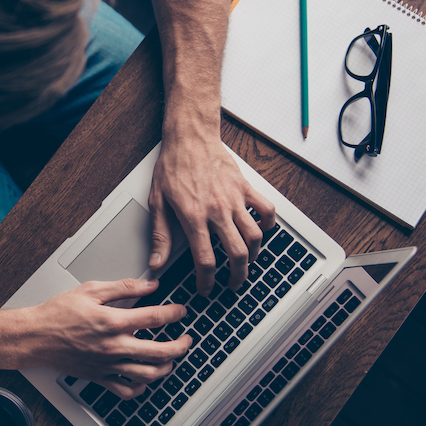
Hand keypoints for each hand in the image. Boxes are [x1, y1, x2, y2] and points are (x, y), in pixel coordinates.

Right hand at [21, 278, 191, 398]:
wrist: (35, 336)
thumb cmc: (58, 313)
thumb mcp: (90, 290)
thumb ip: (123, 287)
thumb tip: (149, 284)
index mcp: (113, 322)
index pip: (155, 318)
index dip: (174, 313)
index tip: (181, 311)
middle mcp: (113, 346)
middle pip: (159, 352)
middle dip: (180, 346)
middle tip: (186, 340)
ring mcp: (107, 365)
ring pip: (147, 374)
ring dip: (166, 367)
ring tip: (170, 359)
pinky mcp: (99, 377)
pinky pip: (125, 390)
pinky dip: (140, 388)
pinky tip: (144, 379)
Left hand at [148, 135, 275, 294]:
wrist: (190, 137)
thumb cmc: (172, 166)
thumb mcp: (157, 201)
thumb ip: (160, 235)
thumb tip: (157, 261)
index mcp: (194, 217)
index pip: (205, 260)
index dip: (207, 281)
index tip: (206, 288)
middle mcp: (217, 211)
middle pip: (236, 254)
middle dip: (236, 276)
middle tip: (232, 283)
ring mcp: (234, 199)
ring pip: (255, 236)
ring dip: (253, 255)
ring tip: (247, 262)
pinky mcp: (245, 187)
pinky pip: (266, 209)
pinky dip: (268, 223)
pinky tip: (261, 230)